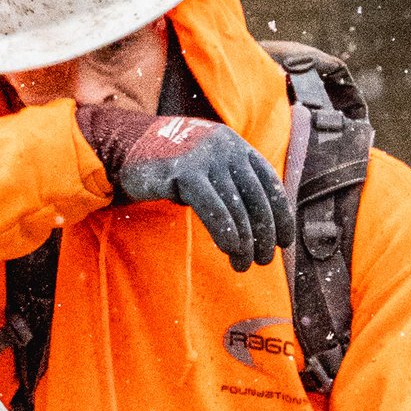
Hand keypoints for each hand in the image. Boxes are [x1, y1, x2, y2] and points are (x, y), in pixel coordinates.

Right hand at [76, 103, 285, 271]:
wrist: (125, 146)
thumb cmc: (168, 165)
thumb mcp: (205, 167)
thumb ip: (229, 183)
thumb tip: (256, 223)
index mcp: (236, 146)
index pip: (269, 183)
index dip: (281, 214)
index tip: (284, 240)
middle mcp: (226, 148)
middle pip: (257, 198)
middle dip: (265, 234)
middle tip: (264, 260)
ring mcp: (206, 158)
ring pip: (237, 207)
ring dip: (246, 242)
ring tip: (244, 264)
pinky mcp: (186, 172)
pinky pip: (214, 208)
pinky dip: (227, 232)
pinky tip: (231, 250)